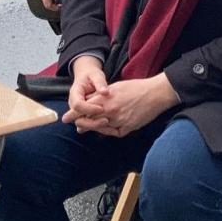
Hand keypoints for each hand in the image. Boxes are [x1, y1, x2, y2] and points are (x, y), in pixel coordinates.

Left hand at [63, 74, 179, 136]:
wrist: (155, 93)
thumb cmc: (136, 87)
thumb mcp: (116, 87)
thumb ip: (103, 95)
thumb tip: (90, 100)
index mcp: (107, 98)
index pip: (85, 107)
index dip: (75, 113)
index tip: (66, 117)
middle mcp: (110, 111)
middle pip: (89, 120)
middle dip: (80, 122)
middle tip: (74, 125)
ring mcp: (119, 121)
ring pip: (100, 128)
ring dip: (91, 128)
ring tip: (83, 129)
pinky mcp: (127, 128)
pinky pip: (113, 133)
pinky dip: (107, 131)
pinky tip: (102, 130)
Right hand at [64, 55, 108, 124]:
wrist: (87, 76)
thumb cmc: (91, 75)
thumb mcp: (96, 75)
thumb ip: (100, 83)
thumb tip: (105, 92)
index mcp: (75, 94)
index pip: (77, 105)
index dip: (89, 109)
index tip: (101, 108)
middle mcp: (74, 104)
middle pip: (78, 118)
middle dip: (91, 122)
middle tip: (106, 120)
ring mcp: (78, 111)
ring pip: (83, 124)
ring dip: (95, 126)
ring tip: (109, 125)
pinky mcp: (84, 115)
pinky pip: (88, 123)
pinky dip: (97, 126)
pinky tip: (109, 127)